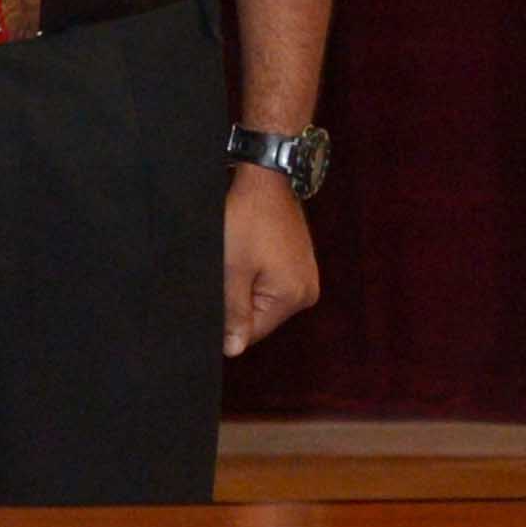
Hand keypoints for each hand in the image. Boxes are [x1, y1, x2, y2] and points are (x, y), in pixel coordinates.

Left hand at [222, 165, 321, 356]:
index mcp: (294, 296)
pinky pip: (271, 281)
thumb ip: (234, 313)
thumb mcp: (233, 269)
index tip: (218, 289)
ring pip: (263, 298)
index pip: (252, 332)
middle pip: (260, 315)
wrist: (266, 175)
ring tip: (239, 257)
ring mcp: (306, 273)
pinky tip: (247, 251)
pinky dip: (255, 273)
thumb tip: (233, 350)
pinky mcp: (299, 260)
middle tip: (227, 269)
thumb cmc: (247, 218)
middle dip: (237, 299)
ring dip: (245, 285)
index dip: (227, 320)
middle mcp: (307, 289)